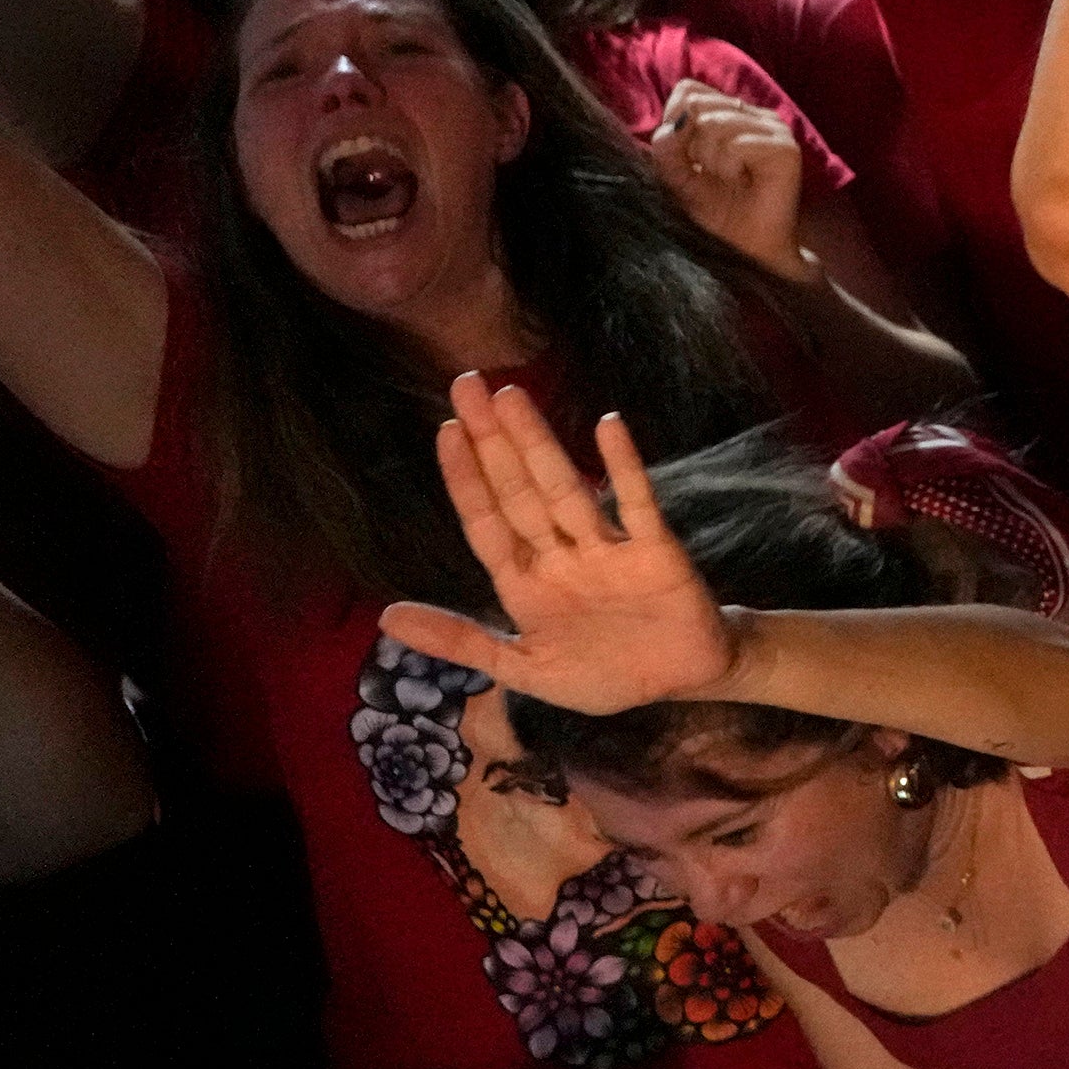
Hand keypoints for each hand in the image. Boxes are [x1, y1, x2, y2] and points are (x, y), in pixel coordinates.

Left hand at [375, 376, 743, 710]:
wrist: (681, 683)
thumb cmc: (602, 673)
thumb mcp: (521, 668)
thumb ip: (459, 641)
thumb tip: (386, 617)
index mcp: (526, 582)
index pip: (487, 522)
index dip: (465, 478)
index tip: (445, 431)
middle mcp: (562, 555)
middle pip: (518, 491)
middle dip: (491, 440)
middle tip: (466, 384)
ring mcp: (607, 549)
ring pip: (564, 489)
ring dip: (537, 444)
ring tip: (511, 396)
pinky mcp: (655, 552)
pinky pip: (637, 504)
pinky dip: (624, 467)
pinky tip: (607, 427)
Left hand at [646, 85, 811, 279]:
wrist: (745, 251)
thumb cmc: (715, 214)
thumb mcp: (675, 178)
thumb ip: (666, 148)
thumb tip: (673, 126)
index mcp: (729, 113)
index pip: (688, 90)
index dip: (675, 123)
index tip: (687, 159)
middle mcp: (753, 113)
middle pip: (698, 103)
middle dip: (692, 144)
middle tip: (710, 173)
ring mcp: (772, 128)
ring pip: (715, 122)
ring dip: (710, 159)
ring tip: (727, 180)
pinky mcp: (785, 148)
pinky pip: (736, 144)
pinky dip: (728, 168)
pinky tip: (741, 183)